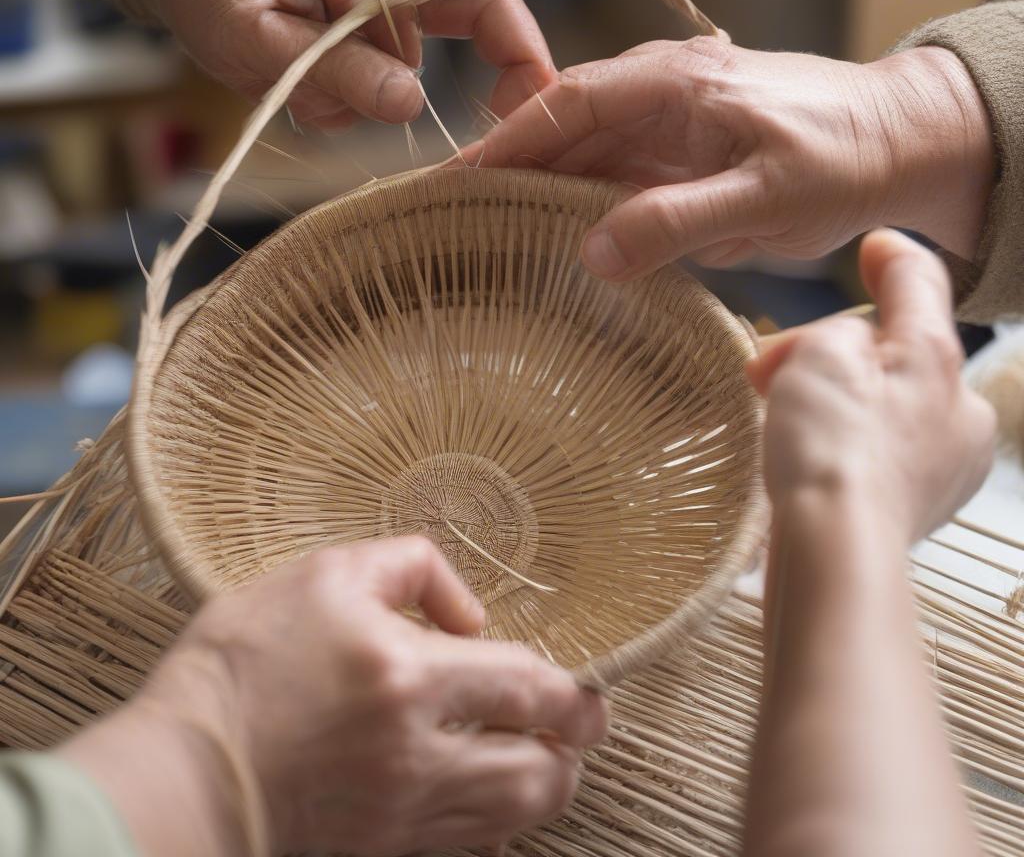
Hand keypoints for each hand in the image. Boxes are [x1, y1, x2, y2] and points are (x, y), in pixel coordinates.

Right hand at [61, 537, 606, 856]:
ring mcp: (402, 814)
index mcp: (407, 678)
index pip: (528, 687)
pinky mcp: (382, 850)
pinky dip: (495, 829)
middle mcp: (417, 756)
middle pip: (538, 773)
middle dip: (574, 749)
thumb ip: (411, 566)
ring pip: (512, 820)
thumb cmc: (242, 664)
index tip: (587, 684)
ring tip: (550, 760)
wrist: (177, 777)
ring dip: (545, 789)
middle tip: (583, 727)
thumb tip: (467, 611)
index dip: (572, 689)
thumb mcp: (323, 575)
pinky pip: (466, 849)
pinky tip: (492, 806)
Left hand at [148, 0, 554, 128]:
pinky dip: (326, 105)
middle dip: (366, 102)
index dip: (524, 52)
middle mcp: (391, 3)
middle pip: (415, 78)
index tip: (537, 109)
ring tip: (282, 73)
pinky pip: (357, 100)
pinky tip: (290, 80)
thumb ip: (338, 67)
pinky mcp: (352, 52)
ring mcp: (372, 30)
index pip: (483, 1)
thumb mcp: (260, 27)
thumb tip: (411, 104)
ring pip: (379, 98)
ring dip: (335, 104)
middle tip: (306, 92)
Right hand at [469, 39, 993, 277]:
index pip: (568, 105)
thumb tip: (590, 253)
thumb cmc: (843, 159)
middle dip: (510, 169)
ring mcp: (671, 127)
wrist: (899, 143)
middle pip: (565, 130)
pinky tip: (558, 238)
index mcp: (674, 85)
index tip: (457, 180)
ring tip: (489, 231)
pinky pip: (618, 180)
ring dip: (542, 191)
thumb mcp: (763, 197)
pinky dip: (583, 207)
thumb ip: (675, 221)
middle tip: (455, 216)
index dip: (508, 143)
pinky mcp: (682, 158)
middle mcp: (662, 97)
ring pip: (587, 156)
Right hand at [747, 230, 994, 543]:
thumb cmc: (829, 450)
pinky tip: (811, 457)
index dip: (891, 257)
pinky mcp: (922, 504)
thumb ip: (840, 329)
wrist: (835, 549)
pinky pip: (883, 450)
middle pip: (893, 353)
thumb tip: (845, 349)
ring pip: (886, 403)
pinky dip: (848, 442)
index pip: (920, 283)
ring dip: (836, 399)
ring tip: (780, 419)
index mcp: (938, 359)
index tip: (875, 246)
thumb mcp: (822, 353)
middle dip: (830, 354)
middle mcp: (959, 409)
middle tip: (768, 373)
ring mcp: (947, 463)